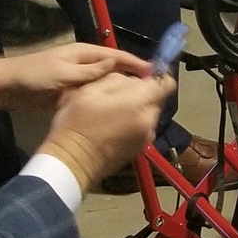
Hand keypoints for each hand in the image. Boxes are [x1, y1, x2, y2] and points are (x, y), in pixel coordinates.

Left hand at [0, 43, 151, 110]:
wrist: (8, 88)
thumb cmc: (35, 77)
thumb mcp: (63, 74)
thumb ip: (90, 71)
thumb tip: (116, 64)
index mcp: (84, 54)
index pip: (117, 56)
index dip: (136, 64)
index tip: (154, 74)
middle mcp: (85, 64)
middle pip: (115, 70)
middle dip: (132, 78)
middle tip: (151, 92)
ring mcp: (79, 78)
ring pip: (106, 84)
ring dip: (120, 91)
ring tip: (138, 103)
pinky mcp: (73, 92)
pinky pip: (95, 94)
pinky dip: (106, 100)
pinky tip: (116, 111)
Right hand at [40, 72, 175, 190]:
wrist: (72, 162)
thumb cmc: (76, 123)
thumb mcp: (89, 90)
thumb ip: (117, 80)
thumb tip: (134, 80)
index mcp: (138, 103)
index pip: (165, 84)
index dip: (158, 76)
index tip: (145, 75)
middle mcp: (149, 121)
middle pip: (156, 99)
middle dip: (142, 93)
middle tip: (117, 95)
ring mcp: (146, 138)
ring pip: (149, 114)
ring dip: (137, 109)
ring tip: (113, 112)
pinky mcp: (139, 150)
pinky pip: (143, 128)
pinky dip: (133, 124)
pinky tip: (114, 127)